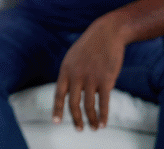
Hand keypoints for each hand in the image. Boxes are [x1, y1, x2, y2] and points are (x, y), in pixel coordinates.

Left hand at [53, 17, 126, 131]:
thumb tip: (71, 93)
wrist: (107, 33)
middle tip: (79, 129)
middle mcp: (76, 75)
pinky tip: (104, 123)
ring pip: (89, 106)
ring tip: (94, 128)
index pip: (58, 94)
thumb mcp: (73, 57)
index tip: (56, 121)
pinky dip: (103, 115)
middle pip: (73, 103)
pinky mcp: (106, 79)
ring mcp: (91, 78)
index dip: (57, 109)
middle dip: (76, 119)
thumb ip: (70, 74)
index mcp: (66, 70)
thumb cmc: (90, 46)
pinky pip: (103, 102)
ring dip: (91, 120)